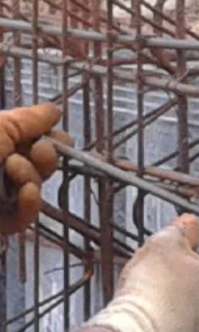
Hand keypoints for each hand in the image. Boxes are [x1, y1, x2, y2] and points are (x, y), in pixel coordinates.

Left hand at [0, 103, 73, 234]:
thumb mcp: (1, 125)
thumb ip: (30, 118)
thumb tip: (55, 109)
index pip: (34, 139)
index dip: (51, 138)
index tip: (59, 138)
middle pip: (40, 164)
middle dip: (45, 158)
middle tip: (39, 152)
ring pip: (36, 188)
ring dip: (31, 178)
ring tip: (12, 172)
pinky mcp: (0, 221)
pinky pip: (27, 215)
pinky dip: (30, 204)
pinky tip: (25, 194)